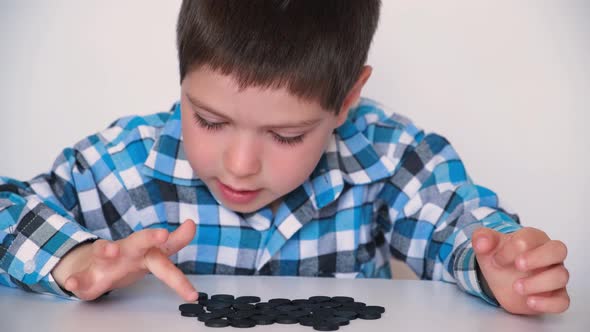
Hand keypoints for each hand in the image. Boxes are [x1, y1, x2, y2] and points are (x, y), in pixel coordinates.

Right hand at [52, 219, 198, 300]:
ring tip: (111, 250)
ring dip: (106, 249)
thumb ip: (176, 241)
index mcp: (145, 250)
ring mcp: (105, 261)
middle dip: (149, 236)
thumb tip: (192, 224)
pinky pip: (80, 278)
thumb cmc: (130, 259)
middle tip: (162, 233)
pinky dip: (75, 280)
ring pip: (103, 252)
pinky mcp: (87, 275)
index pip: (166, 244)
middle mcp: (126, 251)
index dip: (180, 237)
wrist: (92, 266)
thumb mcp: (155, 253)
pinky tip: (73, 284)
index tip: (191, 225)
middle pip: (138, 241)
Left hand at [472, 227, 569, 314]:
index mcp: (533, 238)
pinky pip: (562, 301)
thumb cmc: (500, 258)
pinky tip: (530, 301)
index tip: (497, 259)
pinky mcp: (555, 296)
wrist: (501, 278)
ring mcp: (554, 275)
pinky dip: (548, 303)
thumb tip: (481, 241)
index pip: (531, 237)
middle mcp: (548, 255)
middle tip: (518, 265)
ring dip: (538, 283)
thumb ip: (482, 239)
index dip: (512, 248)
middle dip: (537, 258)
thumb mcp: (487, 247)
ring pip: (561, 276)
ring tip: (516, 287)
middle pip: (558, 249)